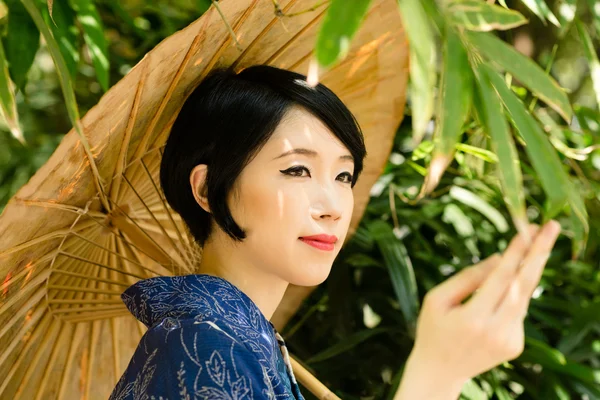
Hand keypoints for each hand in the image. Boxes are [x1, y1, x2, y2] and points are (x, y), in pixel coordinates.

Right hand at [408, 220, 560, 385]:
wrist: (439, 372)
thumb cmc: (432, 329)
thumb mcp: (436, 300)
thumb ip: (467, 279)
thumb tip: (499, 259)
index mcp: (472, 319)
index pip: (500, 278)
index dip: (515, 253)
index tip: (527, 230)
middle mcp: (496, 331)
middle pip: (524, 285)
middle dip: (540, 253)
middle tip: (552, 227)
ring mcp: (510, 341)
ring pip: (525, 296)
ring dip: (532, 268)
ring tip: (540, 241)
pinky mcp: (516, 345)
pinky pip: (518, 310)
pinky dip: (515, 293)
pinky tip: (505, 286)